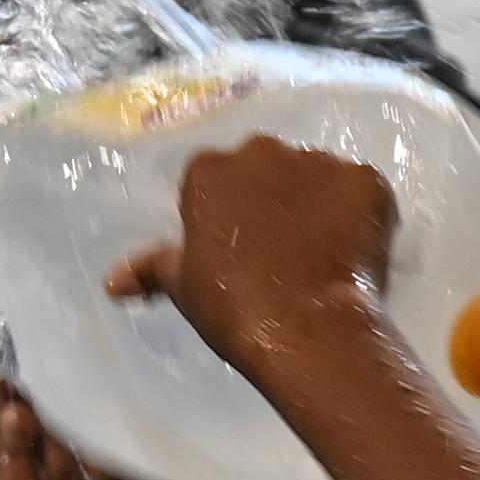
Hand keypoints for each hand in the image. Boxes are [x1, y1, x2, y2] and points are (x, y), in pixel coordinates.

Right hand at [108, 136, 401, 393]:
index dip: (227, 215)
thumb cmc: (233, 307)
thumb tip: (113, 281)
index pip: (215, 180)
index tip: (237, 249)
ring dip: (318, 204)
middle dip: (274, 199)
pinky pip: (362, 191)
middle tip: (281, 249)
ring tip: (322, 253)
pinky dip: (361, 214)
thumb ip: (150, 269)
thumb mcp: (183, 287)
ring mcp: (319, 162)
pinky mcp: (367, 181)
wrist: (306, 328)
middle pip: (268, 169)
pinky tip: (355, 251)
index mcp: (209, 170)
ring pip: (317, 177)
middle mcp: (262, 151)